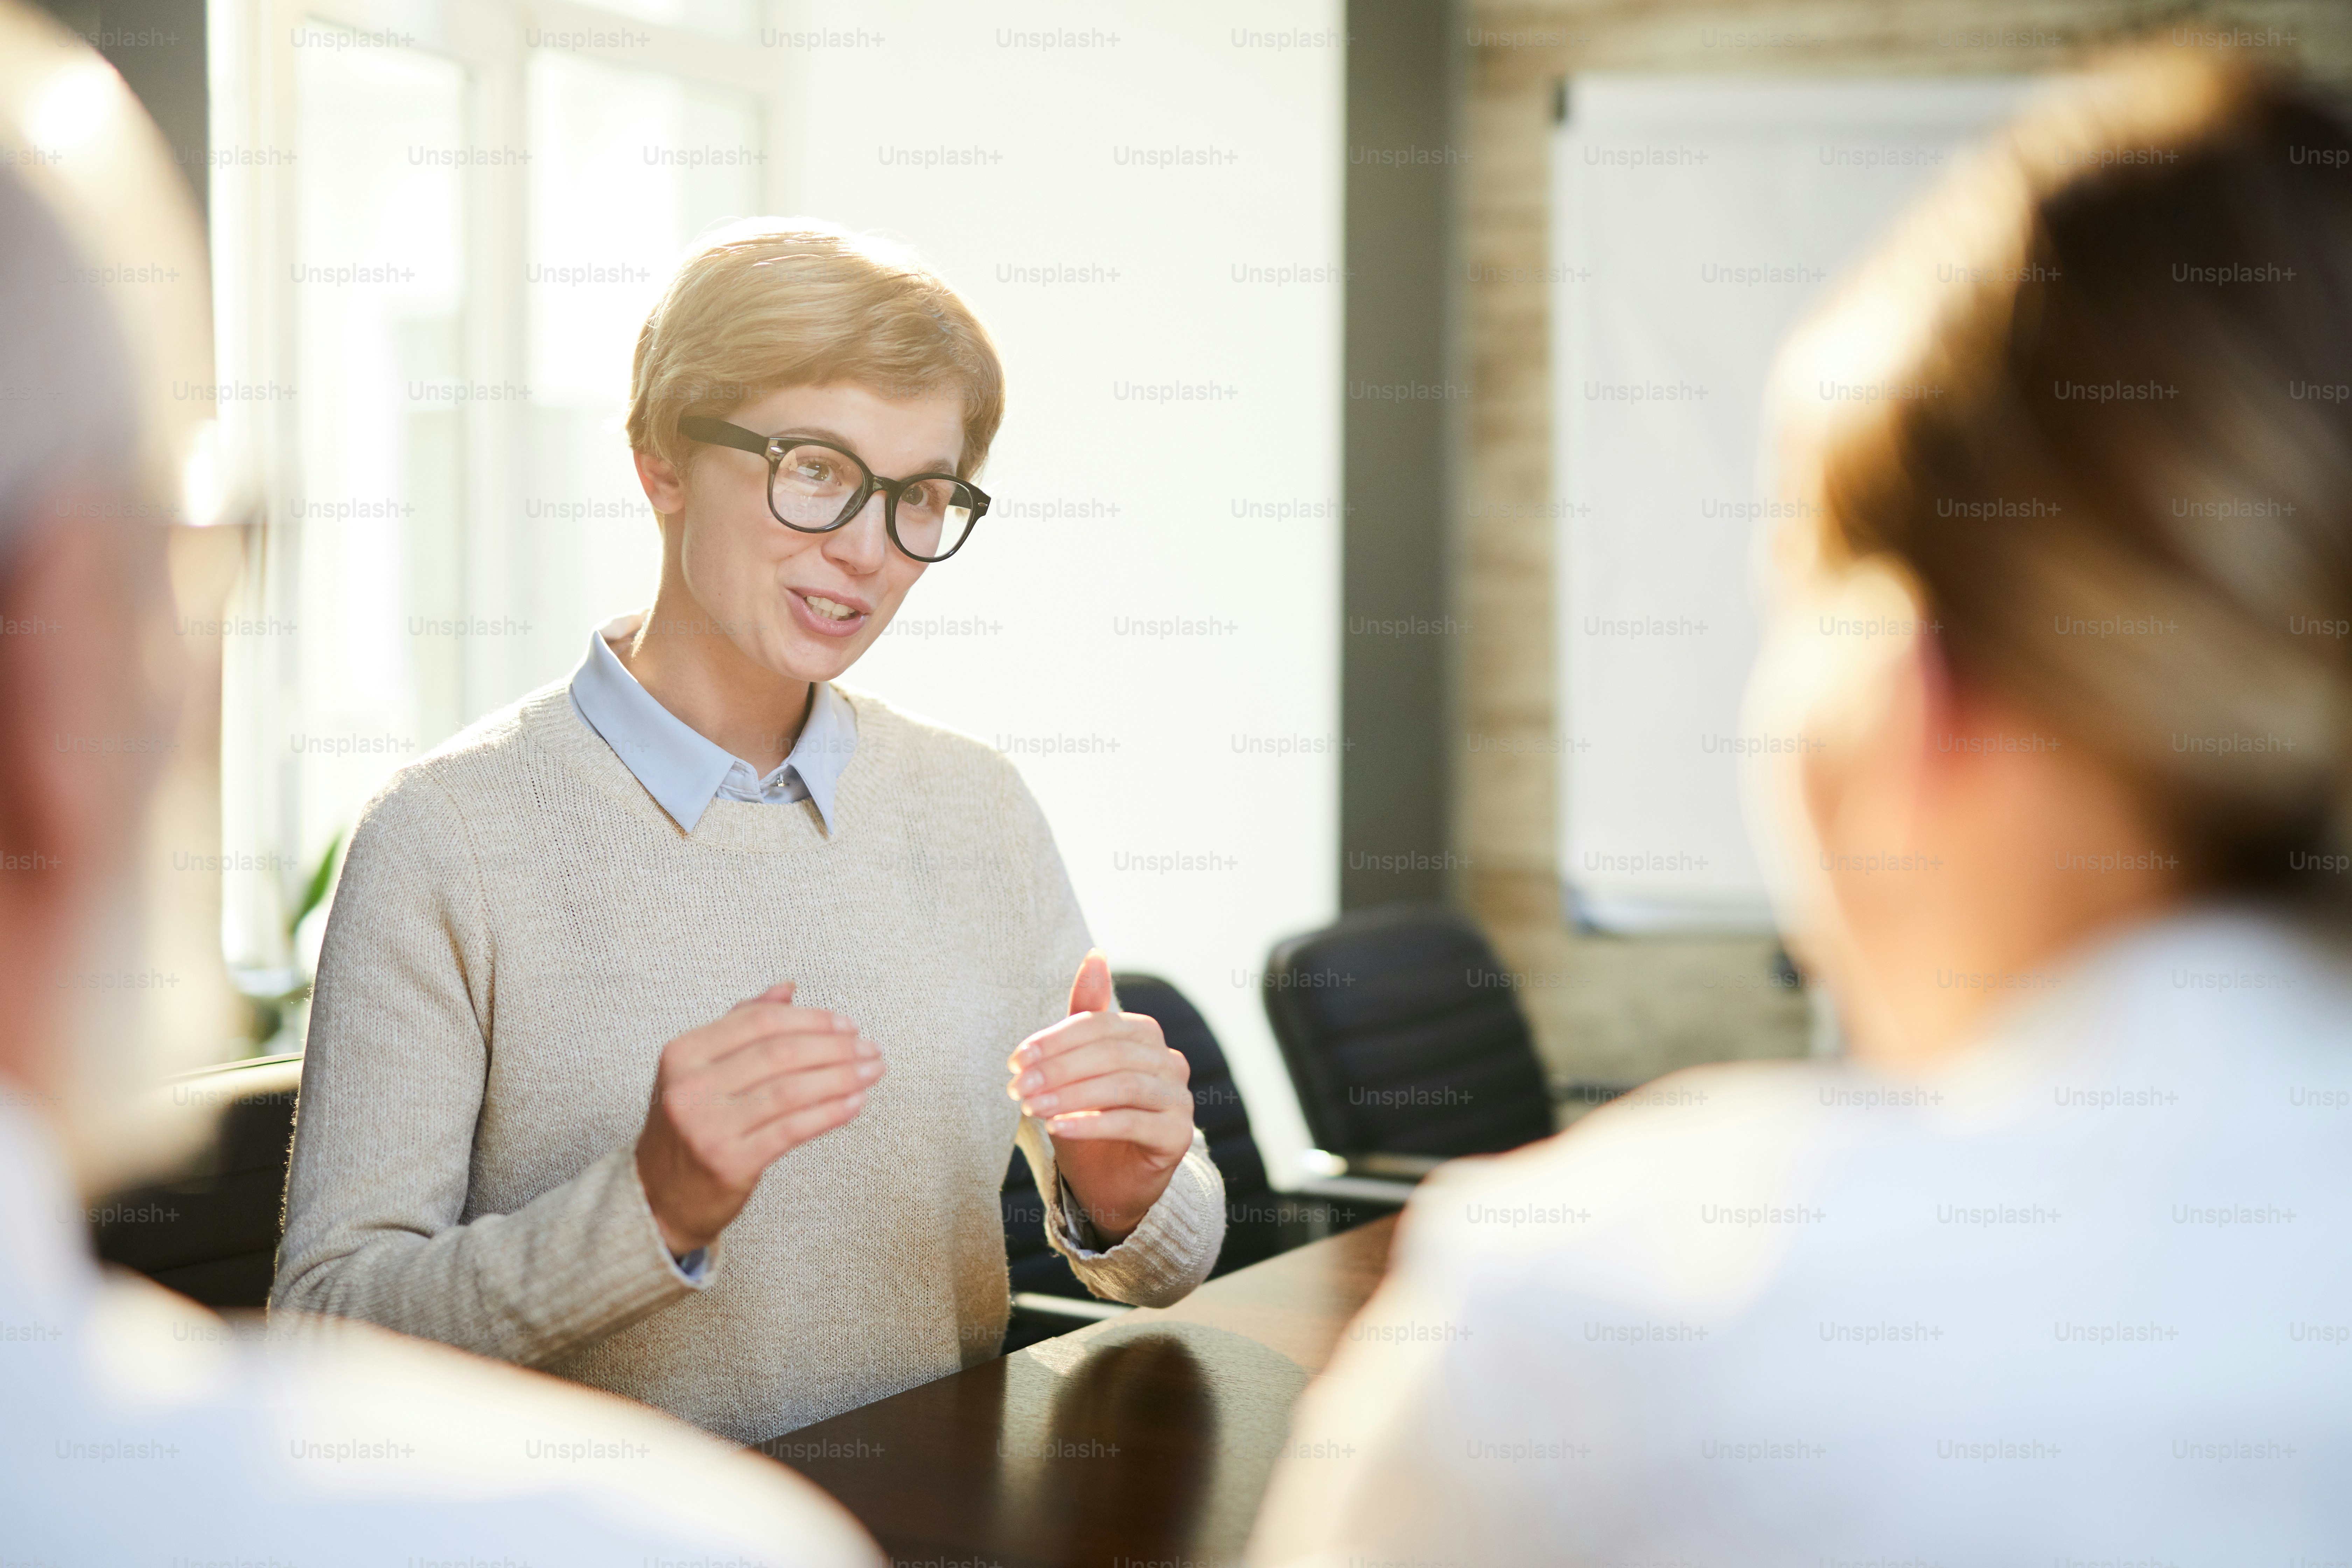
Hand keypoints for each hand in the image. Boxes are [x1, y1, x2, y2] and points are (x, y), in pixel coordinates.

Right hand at [635, 983, 883, 1255]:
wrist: (658, 1196)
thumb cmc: (690, 1124)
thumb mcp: (700, 1069)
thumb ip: (740, 1025)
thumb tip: (787, 989)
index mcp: (683, 1053)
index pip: (760, 1021)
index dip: (811, 1019)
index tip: (849, 1024)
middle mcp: (691, 1086)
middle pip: (780, 1053)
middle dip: (836, 1048)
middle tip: (871, 1048)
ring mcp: (709, 1126)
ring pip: (791, 1090)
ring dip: (842, 1078)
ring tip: (872, 1072)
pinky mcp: (730, 1162)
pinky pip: (793, 1129)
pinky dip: (830, 1113)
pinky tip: (855, 1103)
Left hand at [1008, 951, 1195, 1243]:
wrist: (1111, 1181)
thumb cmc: (1090, 1117)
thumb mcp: (1078, 1066)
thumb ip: (1086, 1013)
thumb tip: (1096, 954)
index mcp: (1146, 1036)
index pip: (1100, 1025)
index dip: (1055, 1040)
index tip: (1014, 1060)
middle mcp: (1170, 1062)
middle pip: (1111, 1053)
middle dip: (1058, 1069)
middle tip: (1016, 1087)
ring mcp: (1179, 1099)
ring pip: (1122, 1086)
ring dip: (1069, 1096)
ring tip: (1031, 1108)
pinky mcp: (1178, 1136)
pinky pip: (1132, 1122)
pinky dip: (1090, 1123)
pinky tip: (1056, 1128)